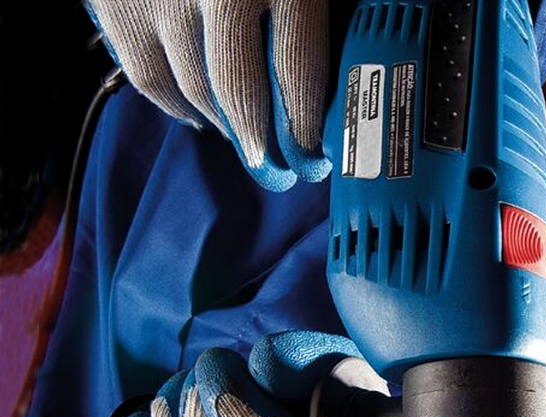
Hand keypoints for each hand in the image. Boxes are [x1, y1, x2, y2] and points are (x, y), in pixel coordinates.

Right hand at [85, 0, 330, 190]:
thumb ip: (312, 8)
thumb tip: (329, 81)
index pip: (298, 75)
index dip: (305, 129)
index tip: (314, 158)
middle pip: (242, 97)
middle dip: (263, 145)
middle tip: (279, 170)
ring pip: (195, 95)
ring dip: (223, 128)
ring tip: (244, 139)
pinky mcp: (117, 0)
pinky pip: (149, 79)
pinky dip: (176, 108)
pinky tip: (199, 116)